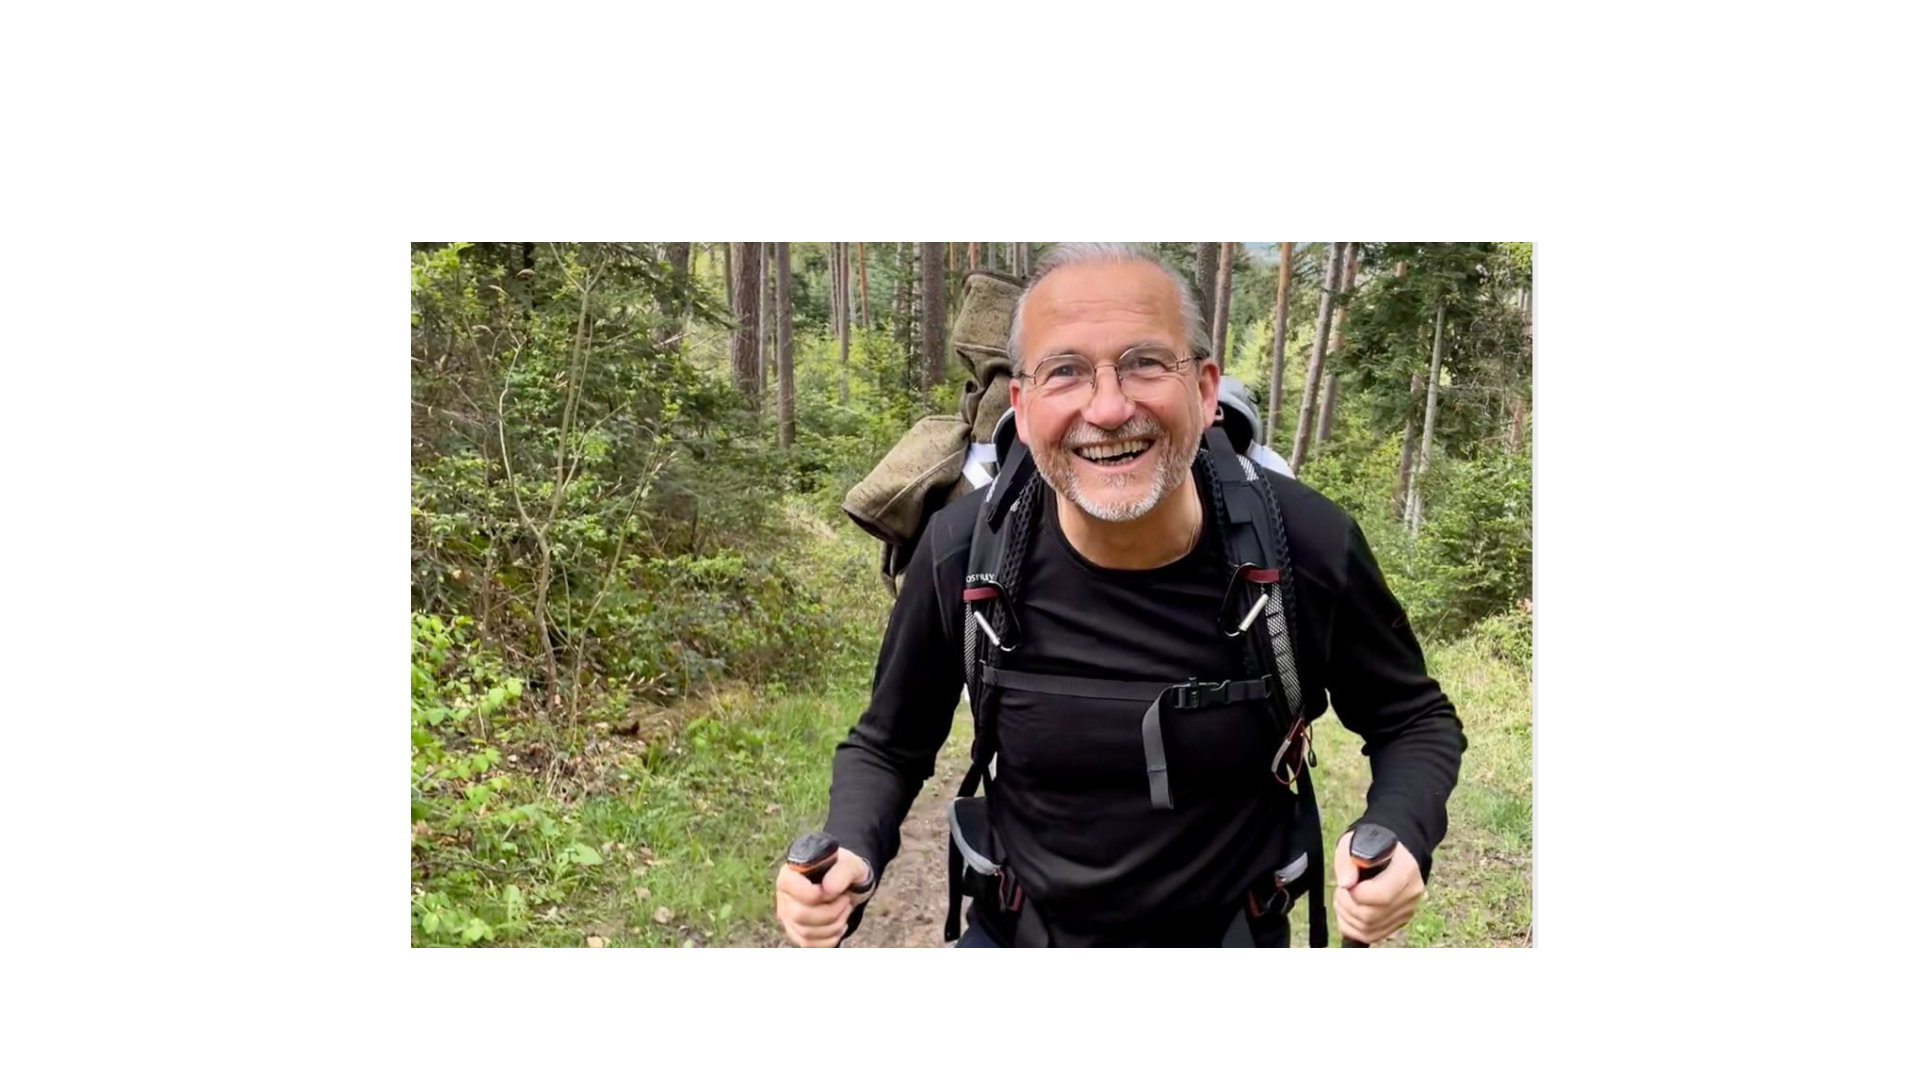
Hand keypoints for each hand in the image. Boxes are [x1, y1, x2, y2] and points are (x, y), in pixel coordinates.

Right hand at [774, 849, 873, 947]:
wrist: (848, 886)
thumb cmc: (846, 873)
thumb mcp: (853, 865)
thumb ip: (843, 871)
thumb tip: (828, 889)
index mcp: (790, 873)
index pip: (790, 887)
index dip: (815, 894)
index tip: (836, 892)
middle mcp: (784, 895)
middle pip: (799, 915)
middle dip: (831, 912)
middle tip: (846, 901)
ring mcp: (788, 916)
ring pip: (805, 933)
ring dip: (834, 925)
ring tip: (845, 910)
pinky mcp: (795, 932)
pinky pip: (809, 944)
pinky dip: (830, 939)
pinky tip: (840, 925)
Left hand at [1332, 830, 1422, 944]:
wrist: (1392, 852)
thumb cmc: (1371, 844)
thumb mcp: (1354, 842)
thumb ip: (1346, 860)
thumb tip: (1346, 884)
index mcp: (1406, 870)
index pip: (1380, 895)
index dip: (1354, 894)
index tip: (1345, 884)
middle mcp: (1411, 893)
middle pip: (1372, 915)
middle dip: (1346, 905)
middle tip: (1341, 890)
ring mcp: (1407, 910)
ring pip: (1369, 929)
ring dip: (1347, 917)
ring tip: (1344, 898)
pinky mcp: (1400, 921)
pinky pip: (1372, 936)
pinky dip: (1353, 928)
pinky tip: (1348, 912)